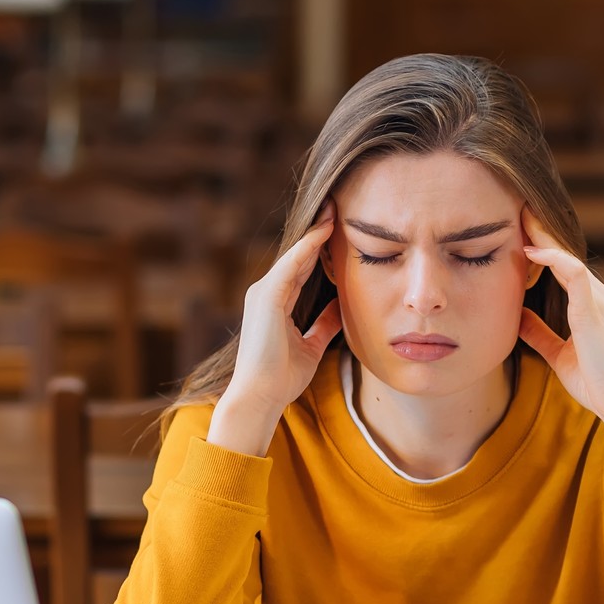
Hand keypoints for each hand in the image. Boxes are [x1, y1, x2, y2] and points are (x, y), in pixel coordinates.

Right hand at [208, 203, 342, 455]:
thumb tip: (342, 307)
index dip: (319, 248)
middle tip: (338, 207)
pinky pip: (291, 265)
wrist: (261, 396)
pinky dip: (308, 247)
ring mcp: (264, 293)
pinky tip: (324, 231)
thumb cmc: (282, 377)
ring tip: (334, 210)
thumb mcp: (311, 345)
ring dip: (315, 232)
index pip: (302, 268)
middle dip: (319, 233)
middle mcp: (266, 293)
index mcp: (276, 304)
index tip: (339, 228)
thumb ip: (324, 324)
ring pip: (295, 255)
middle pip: (298, 256)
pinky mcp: (267, 297)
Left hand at [519, 210, 603, 478]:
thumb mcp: (558, 354)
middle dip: (542, 232)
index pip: (565, 267)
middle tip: (517, 210)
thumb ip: (539, 333)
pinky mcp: (596, 312)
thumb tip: (517, 316)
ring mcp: (601, 301)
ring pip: (570, 259)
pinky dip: (554, 260)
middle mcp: (600, 296)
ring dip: (544, 238)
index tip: (518, 232)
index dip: (542, 248)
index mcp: (592, 305)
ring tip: (522, 218)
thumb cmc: (596, 383)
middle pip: (567, 255)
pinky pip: (575, 275)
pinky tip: (532, 253)